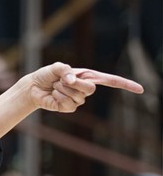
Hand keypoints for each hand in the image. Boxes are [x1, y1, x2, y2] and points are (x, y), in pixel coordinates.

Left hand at [29, 62, 143, 112]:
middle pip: (90, 89)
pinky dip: (57, 96)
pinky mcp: (69, 108)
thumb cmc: (47, 75)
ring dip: (62, 89)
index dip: (125, 84)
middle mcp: (85, 89)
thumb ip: (64, 70)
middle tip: (61, 81)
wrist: (34, 87)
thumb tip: (72, 79)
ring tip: (55, 86)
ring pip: (76, 97)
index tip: (140, 89)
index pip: (110, 81)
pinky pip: (67, 104)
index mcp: (87, 77)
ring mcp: (78, 100)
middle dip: (74, 84)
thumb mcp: (55, 67)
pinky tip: (53, 94)